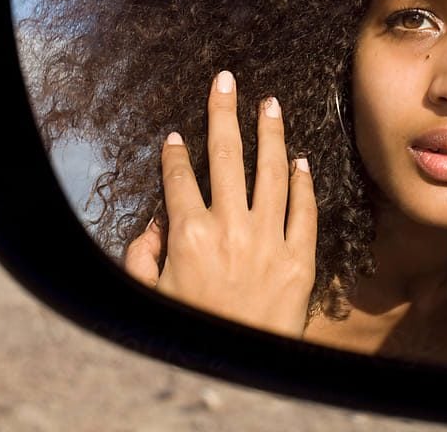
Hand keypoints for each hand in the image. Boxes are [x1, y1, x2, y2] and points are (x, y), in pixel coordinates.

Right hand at [123, 70, 317, 337]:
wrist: (243, 366)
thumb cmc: (192, 332)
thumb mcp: (150, 297)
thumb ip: (143, 256)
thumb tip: (152, 224)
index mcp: (188, 234)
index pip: (180, 177)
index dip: (176, 153)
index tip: (177, 135)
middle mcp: (228, 227)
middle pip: (224, 156)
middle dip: (223, 112)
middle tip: (226, 79)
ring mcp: (268, 239)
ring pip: (269, 172)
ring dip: (268, 133)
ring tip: (269, 104)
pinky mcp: (300, 258)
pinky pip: (303, 210)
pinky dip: (302, 182)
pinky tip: (299, 159)